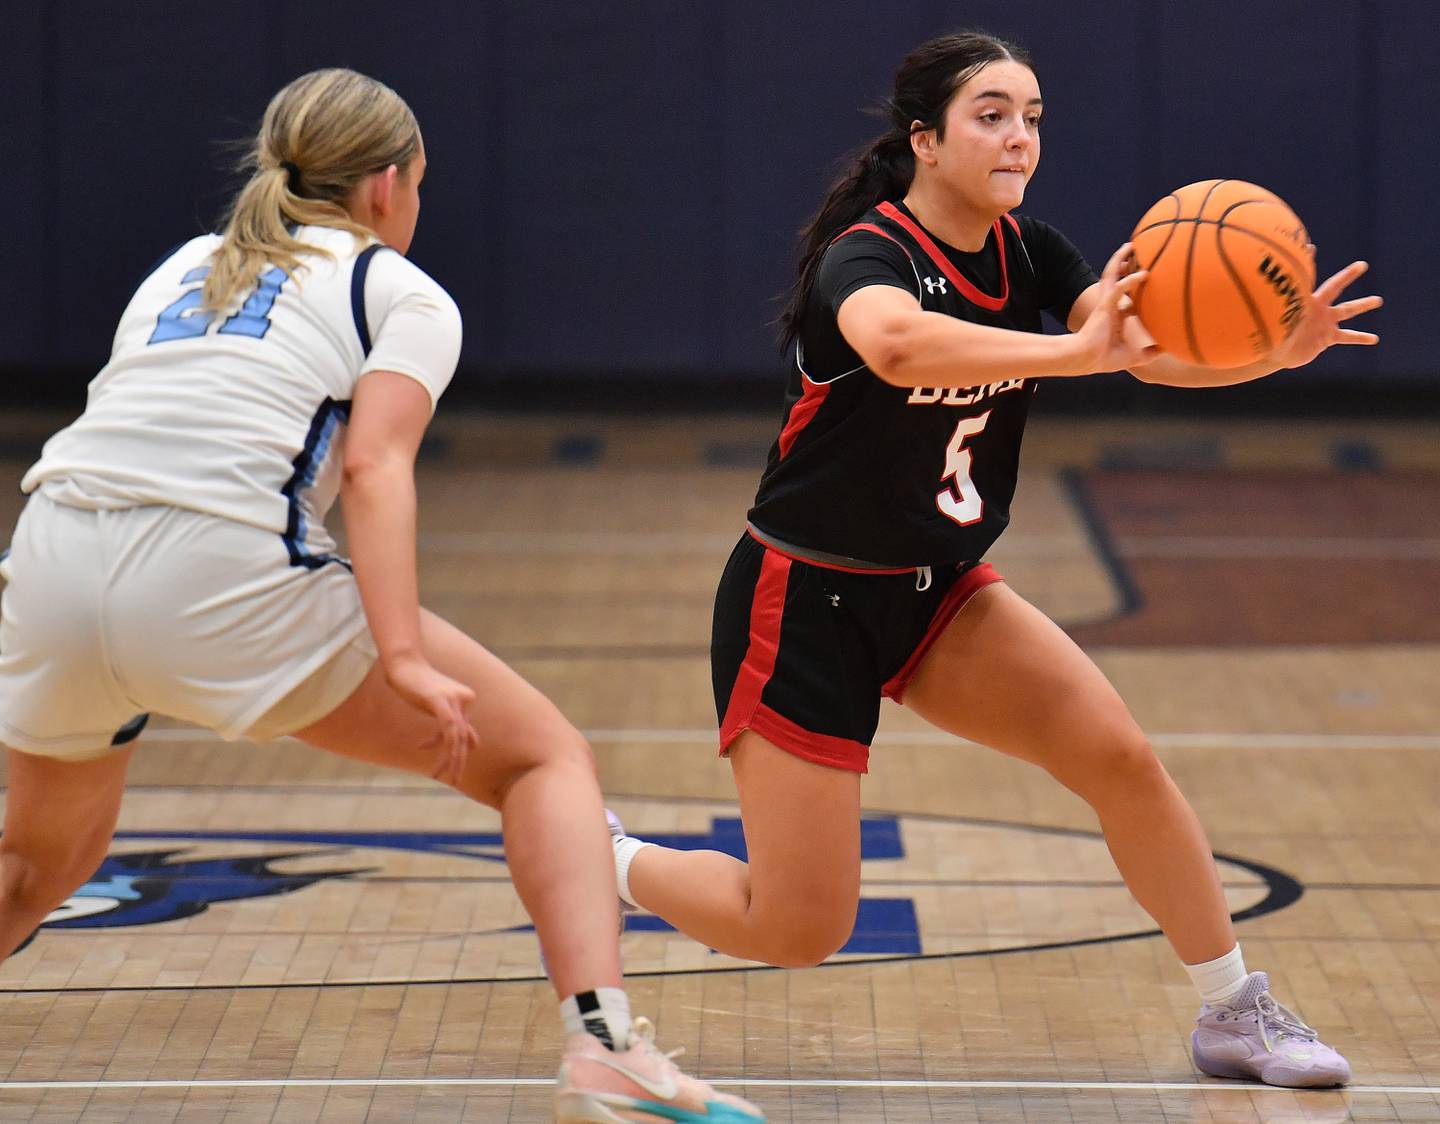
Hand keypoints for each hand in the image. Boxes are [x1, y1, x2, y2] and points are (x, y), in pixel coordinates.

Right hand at [384, 654, 478, 785]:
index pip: (465, 733)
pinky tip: (422, 749)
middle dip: (459, 761)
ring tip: (438, 775)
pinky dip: (438, 744)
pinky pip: (448, 729)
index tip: (446, 764)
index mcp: (466, 700)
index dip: (456, 750)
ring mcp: (454, 699)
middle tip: (455, 780)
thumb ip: (456, 723)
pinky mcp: (441, 700)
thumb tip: (475, 744)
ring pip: (457, 737)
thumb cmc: (417, 684)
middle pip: (465, 737)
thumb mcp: (438, 706)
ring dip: (449, 759)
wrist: (403, 664)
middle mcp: (465, 699)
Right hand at [1075, 243, 1159, 372]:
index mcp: (1116, 317)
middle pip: (1116, 279)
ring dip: (1120, 260)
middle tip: (1134, 251)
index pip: (1126, 297)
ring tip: (1130, 246)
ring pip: (1112, 276)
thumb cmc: (1104, 359)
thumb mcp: (1135, 356)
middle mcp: (1111, 307)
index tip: (1147, 279)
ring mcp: (1106, 305)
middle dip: (1123, 265)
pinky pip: (1117, 289)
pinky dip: (1129, 281)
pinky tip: (1142, 274)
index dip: (1135, 287)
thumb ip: (1151, 352)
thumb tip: (1168, 349)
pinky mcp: (1104, 307)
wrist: (1086, 361)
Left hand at [1273, 258, 1381, 369]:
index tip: (1313, 247)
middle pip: (1335, 289)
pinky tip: (1374, 339)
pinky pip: (1347, 336)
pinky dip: (1360, 337)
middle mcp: (1316, 308)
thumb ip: (1280, 298)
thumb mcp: (1277, 314)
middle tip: (1362, 265)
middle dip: (1348, 276)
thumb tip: (1283, 276)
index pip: (1311, 278)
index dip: (1311, 262)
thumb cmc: (1271, 331)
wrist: (1273, 352)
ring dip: (1362, 305)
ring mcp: (1323, 322)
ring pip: (1347, 311)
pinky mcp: (1326, 338)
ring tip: (1378, 300)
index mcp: (1304, 301)